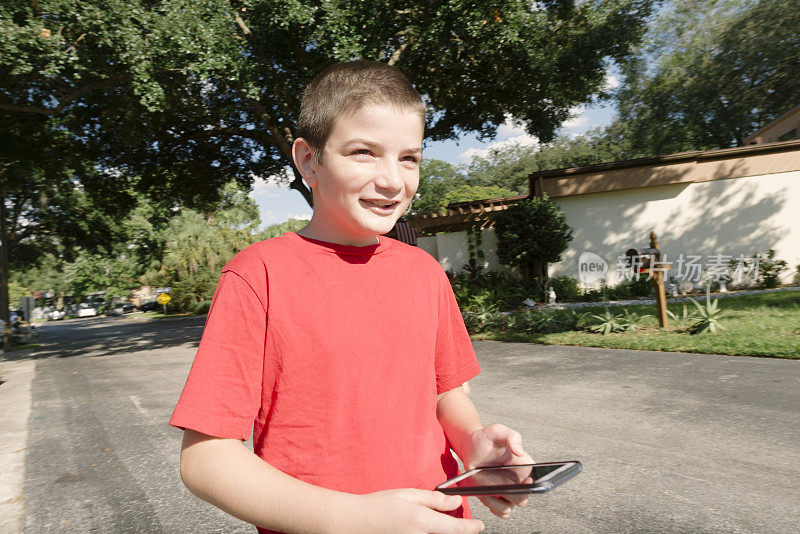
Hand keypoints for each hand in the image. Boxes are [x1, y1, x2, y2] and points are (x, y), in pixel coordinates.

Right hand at [353, 489, 484, 533]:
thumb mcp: (408, 495)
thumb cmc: (378, 506)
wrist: (353, 523)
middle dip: (455, 530)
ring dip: (441, 532)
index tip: (479, 526)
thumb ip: (434, 499)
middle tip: (450, 520)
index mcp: (422, 522)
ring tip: (427, 522)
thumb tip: (456, 501)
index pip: (457, 530)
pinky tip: (419, 528)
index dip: (472, 528)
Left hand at [464, 424, 534, 518]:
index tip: (518, 482)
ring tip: (486, 490)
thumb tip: (520, 451)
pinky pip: (499, 511)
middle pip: (522, 499)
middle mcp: (518, 481)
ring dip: (497, 503)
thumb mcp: (497, 431)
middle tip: (499, 487)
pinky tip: (484, 495)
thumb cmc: (486, 438)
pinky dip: (492, 507)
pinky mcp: (495, 497)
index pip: (535, 482)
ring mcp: (506, 490)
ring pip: (508, 509)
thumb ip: (511, 436)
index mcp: (524, 467)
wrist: (470, 446)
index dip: (528, 486)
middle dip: (511, 497)